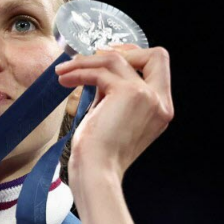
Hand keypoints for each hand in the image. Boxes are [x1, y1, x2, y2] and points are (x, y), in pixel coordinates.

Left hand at [55, 44, 173, 180]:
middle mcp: (160, 102)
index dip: (135, 56)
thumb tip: (99, 72)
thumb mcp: (113, 118)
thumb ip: (115, 95)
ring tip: (63, 72)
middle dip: (121, 50)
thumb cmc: (98, 154)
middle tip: (89, 58)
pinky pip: (100, 70)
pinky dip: (78, 72)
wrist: (96, 172)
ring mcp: (147, 96)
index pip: (159, 67)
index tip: (108, 58)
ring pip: (117, 59)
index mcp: (160, 109)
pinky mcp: (128, 93)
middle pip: (154, 55)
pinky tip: (64, 80)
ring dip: (86, 61)